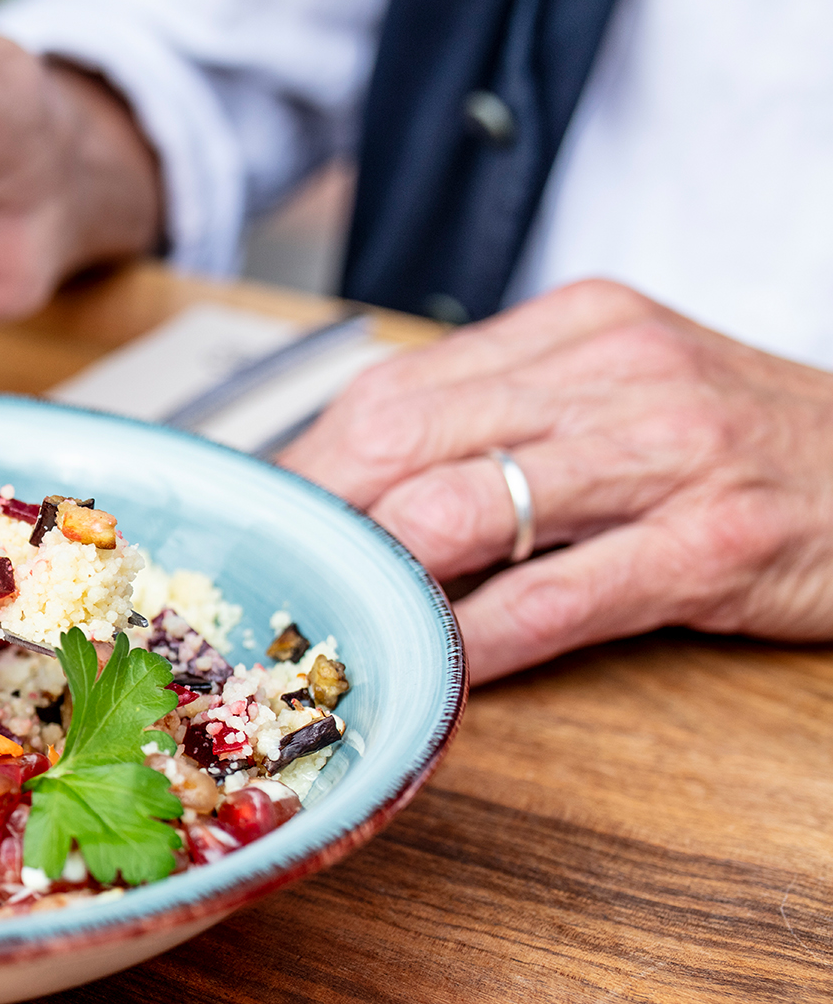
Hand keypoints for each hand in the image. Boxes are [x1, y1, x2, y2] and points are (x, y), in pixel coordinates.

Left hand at [281, 280, 832, 682]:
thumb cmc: (748, 446)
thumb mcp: (625, 398)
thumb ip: (504, 426)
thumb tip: (359, 492)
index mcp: (575, 330)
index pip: (388, 392)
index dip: (303, 471)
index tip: (254, 533)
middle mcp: (612, 373)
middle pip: (401, 443)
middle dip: (315, 529)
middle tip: (262, 596)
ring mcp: (668, 454)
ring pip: (463, 514)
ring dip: (374, 583)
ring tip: (322, 634)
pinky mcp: (714, 543)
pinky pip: (556, 600)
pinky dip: (476, 642)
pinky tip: (431, 672)